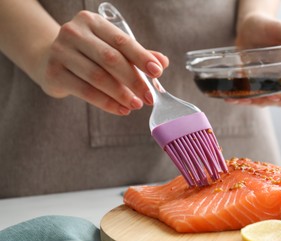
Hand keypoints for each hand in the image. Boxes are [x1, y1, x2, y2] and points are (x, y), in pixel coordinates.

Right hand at [37, 11, 168, 114]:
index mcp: (92, 22)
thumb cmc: (88, 54)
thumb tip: (162, 62)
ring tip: (136, 105)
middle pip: (110, 59)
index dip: (141, 57)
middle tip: (149, 97)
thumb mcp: (110, 48)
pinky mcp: (54, 73)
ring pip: (98, 77)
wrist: (48, 59)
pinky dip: (107, 103)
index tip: (157, 72)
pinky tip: (121, 109)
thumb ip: (135, 54)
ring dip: (121, 94)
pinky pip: (86, 92)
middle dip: (134, 80)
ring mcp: (61, 52)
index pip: (121, 41)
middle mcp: (74, 33)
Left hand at [230, 13, 280, 106]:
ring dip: (252, 102)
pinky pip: (253, 97)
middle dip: (266, 101)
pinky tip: (231, 98)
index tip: (277, 96)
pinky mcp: (258, 86)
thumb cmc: (269, 27)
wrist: (251, 29)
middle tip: (252, 97)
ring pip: (266, 101)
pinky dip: (242, 99)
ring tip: (238, 98)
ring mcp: (271, 86)